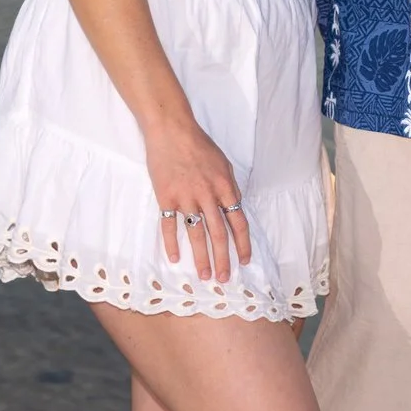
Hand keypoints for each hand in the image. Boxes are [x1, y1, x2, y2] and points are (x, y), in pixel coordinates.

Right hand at [146, 120, 254, 282]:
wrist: (172, 131)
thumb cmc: (200, 145)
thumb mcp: (224, 163)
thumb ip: (229, 187)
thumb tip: (234, 207)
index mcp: (225, 187)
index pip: (238, 222)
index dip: (242, 243)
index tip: (244, 260)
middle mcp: (207, 196)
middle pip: (218, 233)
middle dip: (223, 259)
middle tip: (224, 278)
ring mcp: (186, 198)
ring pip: (196, 234)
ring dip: (201, 257)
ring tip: (204, 275)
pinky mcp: (166, 197)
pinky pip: (169, 225)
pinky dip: (171, 243)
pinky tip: (175, 258)